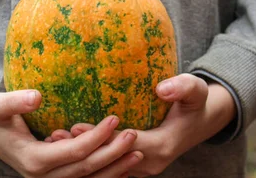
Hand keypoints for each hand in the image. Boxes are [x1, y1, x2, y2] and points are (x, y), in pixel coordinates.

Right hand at [0, 90, 143, 177]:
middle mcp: (43, 177)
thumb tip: (36, 96)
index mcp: (34, 160)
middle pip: (87, 170)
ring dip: (115, 169)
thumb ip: (15, 101)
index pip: (75, 152)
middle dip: (113, 154)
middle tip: (134, 135)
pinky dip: (104, 176)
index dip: (97, 137)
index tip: (115, 118)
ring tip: (138, 154)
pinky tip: (123, 168)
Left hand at [47, 74, 235, 176]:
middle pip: (109, 158)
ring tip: (53, 141)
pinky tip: (66, 146)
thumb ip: (182, 87)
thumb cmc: (196, 103)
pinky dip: (88, 157)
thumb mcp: (195, 91)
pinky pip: (108, 165)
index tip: (75, 127)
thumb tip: (163, 88)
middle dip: (81, 148)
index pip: (124, 144)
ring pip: (106, 164)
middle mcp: (149, 163)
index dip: (99, 137)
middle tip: (54, 136)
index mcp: (161, 146)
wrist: (201, 122)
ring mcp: (141, 168)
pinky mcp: (134, 167)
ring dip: (80, 154)